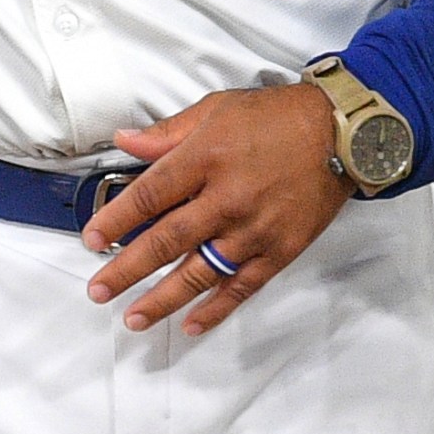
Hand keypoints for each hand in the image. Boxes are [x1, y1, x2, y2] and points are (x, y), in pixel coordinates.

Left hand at [78, 82, 351, 335]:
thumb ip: (167, 132)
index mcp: (204, 159)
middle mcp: (226, 199)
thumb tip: (123, 141)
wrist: (343, 133)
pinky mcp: (281, 250)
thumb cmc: (275, 116)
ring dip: (164, 299)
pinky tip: (191, 325)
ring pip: (200, 272)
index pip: (148, 196)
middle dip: (127, 270)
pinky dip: (217, 308)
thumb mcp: (215, 108)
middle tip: (98, 292)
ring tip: (133, 319)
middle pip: (166, 241)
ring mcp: (254, 230)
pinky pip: (243, 286)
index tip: (90, 239)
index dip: (115, 220)